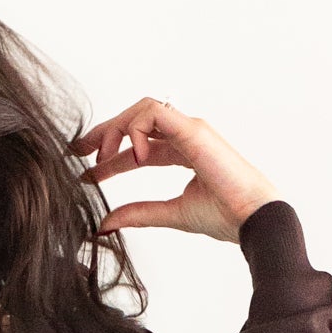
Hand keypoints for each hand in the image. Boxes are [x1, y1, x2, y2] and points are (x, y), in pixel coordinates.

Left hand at [72, 98, 278, 242]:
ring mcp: (190, 129)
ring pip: (143, 109)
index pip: (141, 142)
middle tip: (78, 152)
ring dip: (117, 129)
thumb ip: (138, 214)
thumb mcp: (170, 214)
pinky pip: (155, 113)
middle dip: (105, 132)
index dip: (112, 154)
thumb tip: (104, 223)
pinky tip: (132, 157)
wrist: (253, 219)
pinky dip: (136, 130)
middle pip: (138, 119)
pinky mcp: (193, 130)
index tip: (88, 169)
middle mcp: (186, 134)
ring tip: (103, 159)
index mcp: (184, 151)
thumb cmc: (225, 217)